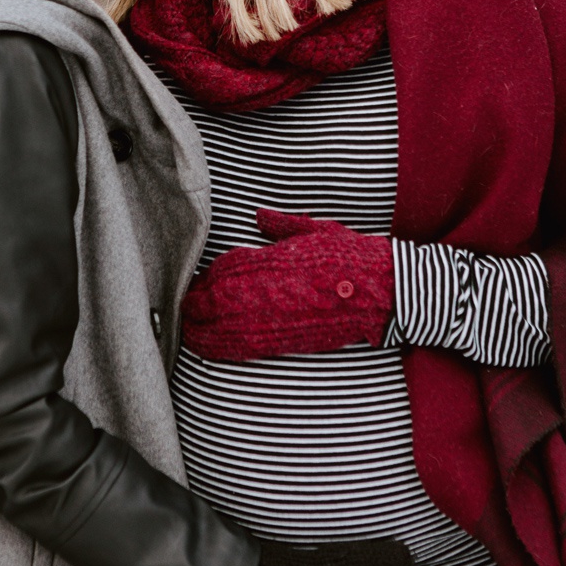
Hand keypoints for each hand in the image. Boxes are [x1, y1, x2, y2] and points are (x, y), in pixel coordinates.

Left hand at [181, 209, 394, 360]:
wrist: (384, 290)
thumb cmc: (352, 256)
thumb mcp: (316, 230)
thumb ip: (282, 225)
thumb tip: (259, 216)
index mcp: (276, 258)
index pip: (227, 268)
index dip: (206, 278)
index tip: (194, 281)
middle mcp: (271, 287)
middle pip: (218, 297)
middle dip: (195, 304)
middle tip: (181, 308)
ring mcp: (278, 315)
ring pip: (225, 325)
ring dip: (200, 329)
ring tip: (185, 331)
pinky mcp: (289, 339)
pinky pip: (246, 347)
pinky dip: (221, 348)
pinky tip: (205, 348)